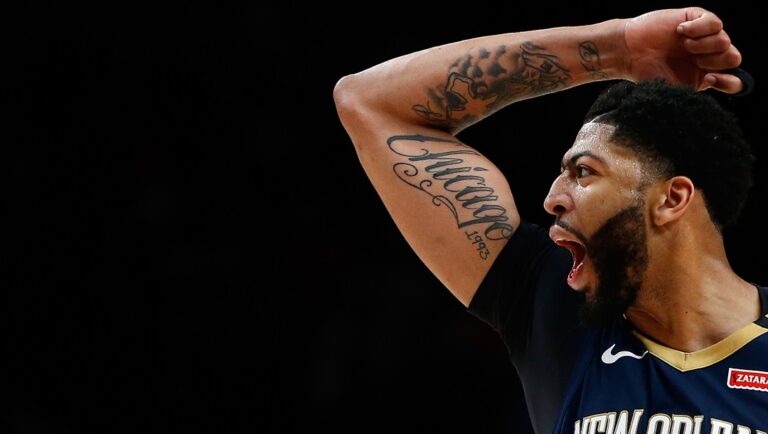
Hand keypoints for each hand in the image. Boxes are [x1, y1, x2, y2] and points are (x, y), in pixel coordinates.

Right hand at [623, 7, 742, 92]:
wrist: (628, 52)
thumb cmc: (646, 73)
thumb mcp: (672, 90)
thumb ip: (693, 93)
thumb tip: (714, 86)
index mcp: (704, 76)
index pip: (733, 81)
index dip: (729, 81)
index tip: (709, 79)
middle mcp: (707, 56)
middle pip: (733, 57)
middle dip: (714, 60)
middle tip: (693, 60)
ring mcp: (703, 37)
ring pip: (725, 40)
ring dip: (703, 45)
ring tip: (683, 45)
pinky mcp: (696, 18)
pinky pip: (714, 22)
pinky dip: (699, 28)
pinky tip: (681, 31)